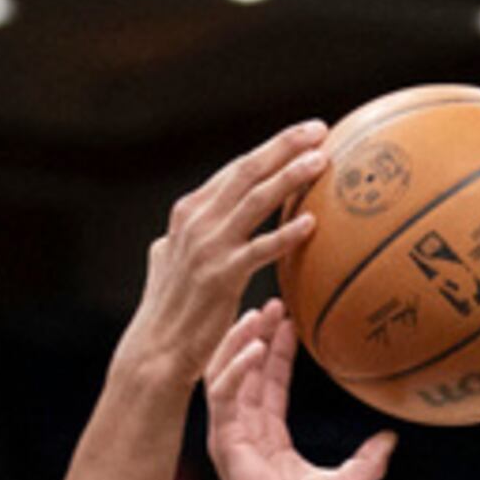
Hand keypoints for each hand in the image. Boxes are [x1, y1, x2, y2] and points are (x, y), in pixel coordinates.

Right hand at [115, 123, 329, 382]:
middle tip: (320, 129)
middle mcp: (196, 221)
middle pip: (247, 171)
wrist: (157, 350)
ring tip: (322, 161)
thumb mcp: (172, 262)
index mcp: (189, 212)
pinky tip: (311, 223)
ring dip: (289, 177)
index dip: (272, 148)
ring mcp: (208, 247)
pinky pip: (260, 249)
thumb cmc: (171, 311)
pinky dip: (284, 233)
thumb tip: (184, 228)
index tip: (304, 133)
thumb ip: (185, 238)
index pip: (236, 169)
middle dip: (284, 145)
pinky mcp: (221, 276)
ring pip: (255, 200)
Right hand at [207, 306, 396, 479]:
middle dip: (256, 333)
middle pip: (245, 368)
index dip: (278, 350)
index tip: (291, 320)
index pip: (270, 381)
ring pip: (226, 372)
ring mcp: (230, 432)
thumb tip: (391, 440)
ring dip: (239, 341)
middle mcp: (244, 428)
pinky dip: (236, 368)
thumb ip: (368, 460)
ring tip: (258, 313)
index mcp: (268, 435)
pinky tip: (254, 348)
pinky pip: (223, 393)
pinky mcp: (222, 438)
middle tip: (274, 301)